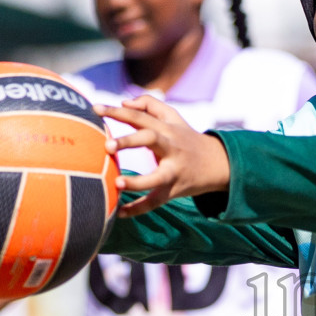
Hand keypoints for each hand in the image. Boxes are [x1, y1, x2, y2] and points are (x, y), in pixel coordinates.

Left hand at [96, 97, 230, 217]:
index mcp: (167, 129)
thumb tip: (124, 102)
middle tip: (106, 146)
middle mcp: (171, 148)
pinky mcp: (174, 191)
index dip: (118, 111)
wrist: (220, 164)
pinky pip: (155, 202)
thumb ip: (149, 105)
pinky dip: (138, 209)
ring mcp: (174, 171)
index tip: (95, 109)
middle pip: (150, 139)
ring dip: (137, 182)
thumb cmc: (188, 139)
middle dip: (129, 142)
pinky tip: (119, 212)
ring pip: (157, 177)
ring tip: (116, 184)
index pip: (140, 116)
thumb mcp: (174, 118)